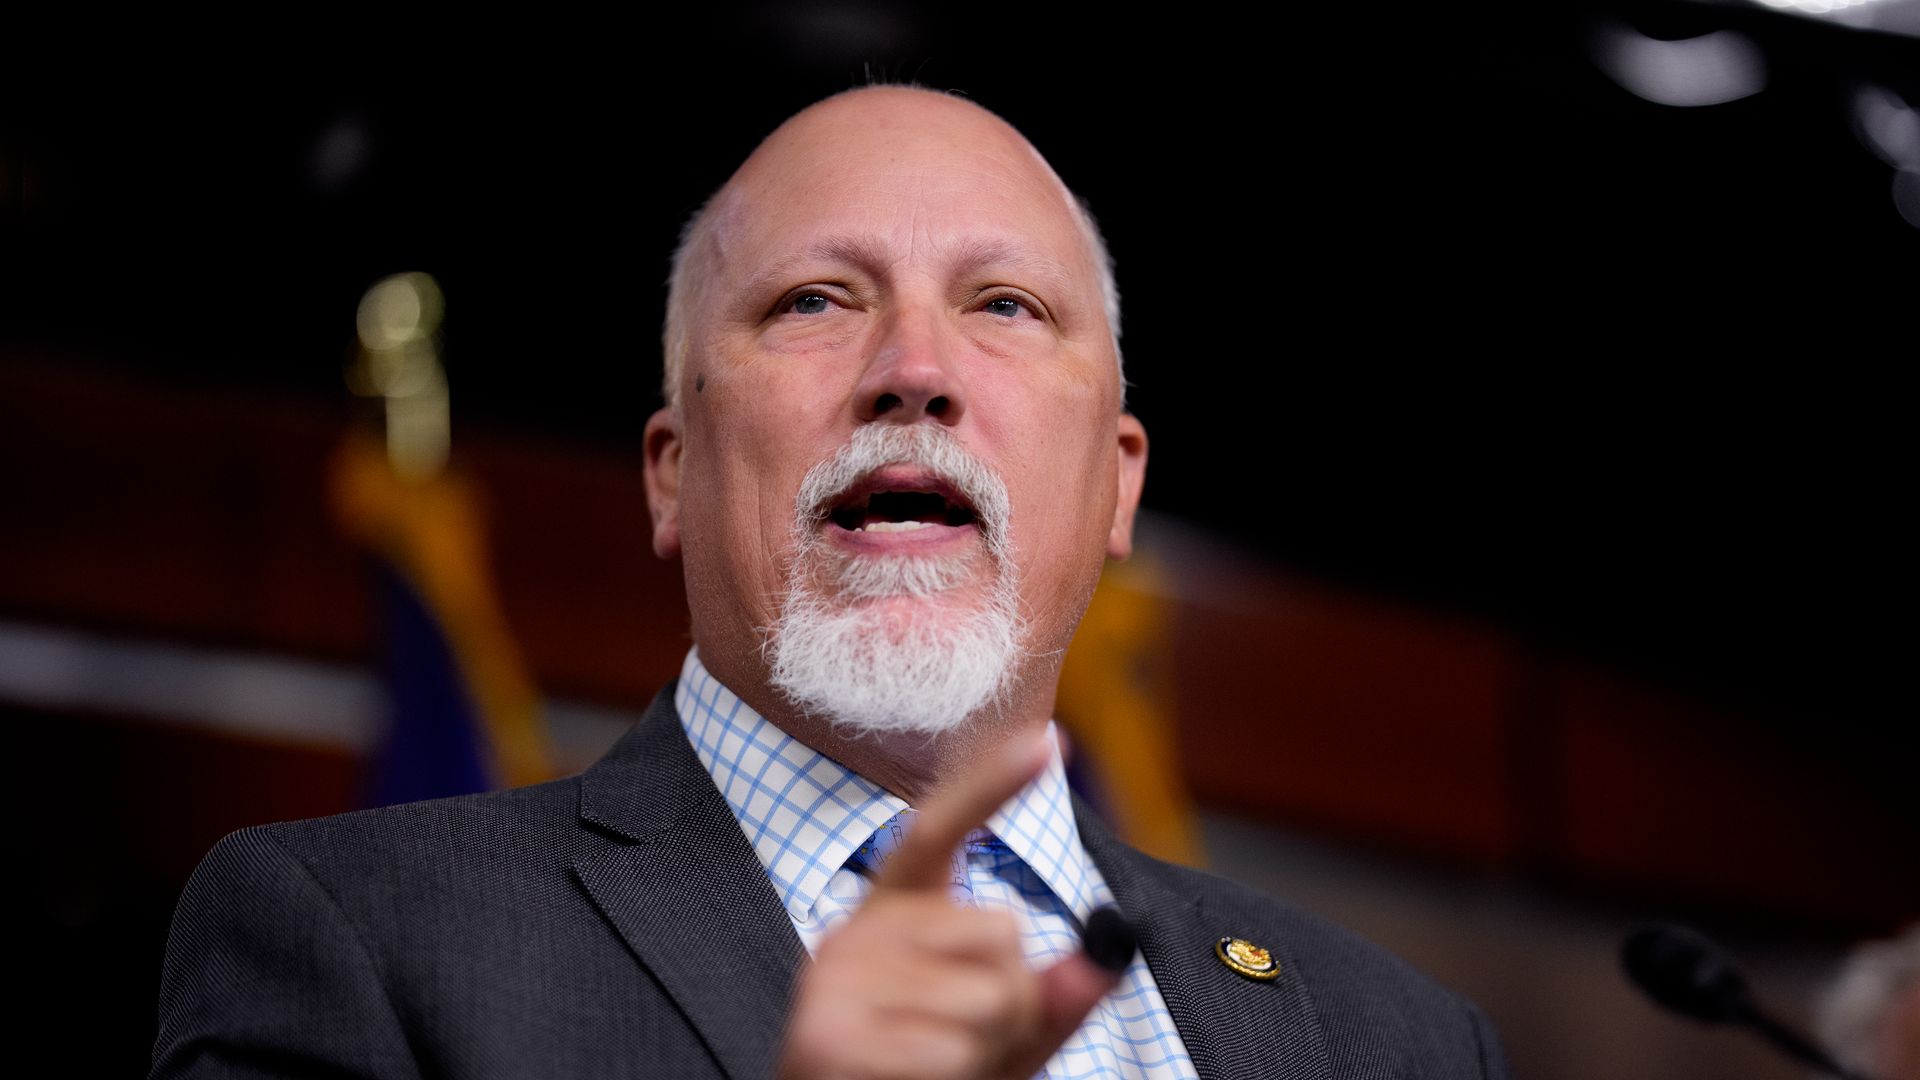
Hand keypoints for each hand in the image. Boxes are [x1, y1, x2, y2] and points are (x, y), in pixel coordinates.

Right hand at [776, 737, 1129, 1079]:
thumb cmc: (917, 1078)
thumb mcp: (997, 1040)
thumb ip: (1049, 999)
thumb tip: (1106, 951)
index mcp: (891, 914)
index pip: (938, 829)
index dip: (989, 783)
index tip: (1047, 737)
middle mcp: (855, 932)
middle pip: (1003, 933)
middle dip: (1014, 1005)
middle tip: (962, 1048)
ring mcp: (835, 980)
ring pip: (989, 999)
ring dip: (986, 1053)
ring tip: (933, 1069)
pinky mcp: (827, 1035)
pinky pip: (951, 1052)